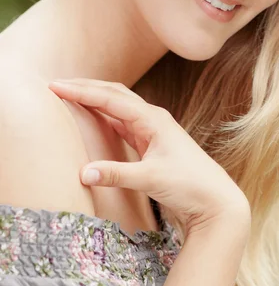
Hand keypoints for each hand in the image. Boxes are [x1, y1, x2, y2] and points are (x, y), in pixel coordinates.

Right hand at [48, 78, 249, 232]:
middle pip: (114, 94)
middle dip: (86, 87)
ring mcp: (153, 130)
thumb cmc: (189, 186)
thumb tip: (83, 173)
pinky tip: (94, 116)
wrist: (215, 200)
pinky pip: (123, 122)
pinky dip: (105, 115)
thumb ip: (117, 175)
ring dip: (95, 98)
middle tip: (57, 85)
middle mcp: (153, 119)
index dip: (81, 92)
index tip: (56, 86)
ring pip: (118, 106)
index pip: (110, 98)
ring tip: (70, 94)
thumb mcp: (151, 179)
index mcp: (153, 119)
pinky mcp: (152, 143)